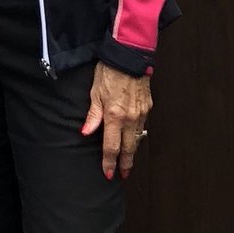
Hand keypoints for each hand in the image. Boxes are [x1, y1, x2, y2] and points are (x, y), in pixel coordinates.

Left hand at [81, 61, 151, 180]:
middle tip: (123, 174)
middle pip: (129, 148)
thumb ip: (92, 116)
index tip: (108, 173)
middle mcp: (130, 118)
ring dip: (132, 150)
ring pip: (137, 138)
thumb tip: (86, 133)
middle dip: (126, 163)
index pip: (111, 146)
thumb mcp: (95, 93)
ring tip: (128, 160)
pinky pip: (142, 126)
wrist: (129, 58)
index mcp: (114, 116)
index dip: (109, 162)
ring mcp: (141, 114)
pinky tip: (133, 137)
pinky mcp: (148, 108)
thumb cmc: (109, 72)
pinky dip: (137, 134)